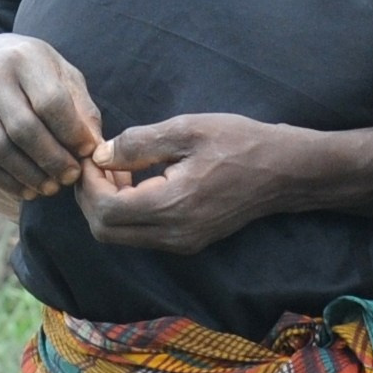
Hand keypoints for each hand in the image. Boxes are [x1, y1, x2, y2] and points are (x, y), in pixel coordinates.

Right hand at [0, 34, 104, 216]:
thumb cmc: (37, 73)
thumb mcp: (64, 77)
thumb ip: (82, 110)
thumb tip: (95, 149)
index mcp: (25, 58)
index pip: (50, 102)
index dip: (72, 133)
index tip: (88, 152)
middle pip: (23, 129)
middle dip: (52, 159)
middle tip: (70, 177)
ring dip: (28, 175)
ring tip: (51, 187)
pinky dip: (4, 181)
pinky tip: (26, 189)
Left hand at [75, 113, 300, 254]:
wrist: (284, 171)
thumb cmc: (239, 142)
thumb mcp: (187, 129)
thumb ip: (139, 143)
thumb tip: (101, 156)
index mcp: (171, 205)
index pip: (105, 210)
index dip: (88, 182)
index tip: (92, 154)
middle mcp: (173, 234)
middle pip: (106, 231)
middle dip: (91, 197)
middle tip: (98, 164)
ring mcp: (181, 243)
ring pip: (121, 236)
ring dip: (108, 204)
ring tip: (119, 169)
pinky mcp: (188, 242)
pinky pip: (142, 234)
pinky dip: (129, 211)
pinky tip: (139, 181)